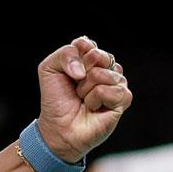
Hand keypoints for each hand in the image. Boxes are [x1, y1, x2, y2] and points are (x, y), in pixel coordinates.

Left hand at [35, 35, 132, 162]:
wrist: (58, 127)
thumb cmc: (55, 100)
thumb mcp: (49, 69)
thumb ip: (66, 54)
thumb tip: (85, 69)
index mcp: (90, 58)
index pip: (87, 44)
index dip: (75, 58)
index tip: (68, 74)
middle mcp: (106, 68)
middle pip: (97, 56)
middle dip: (80, 74)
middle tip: (76, 88)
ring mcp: (116, 83)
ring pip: (102, 74)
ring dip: (86, 90)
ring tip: (84, 100)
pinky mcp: (123, 99)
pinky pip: (109, 90)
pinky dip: (95, 100)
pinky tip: (94, 108)